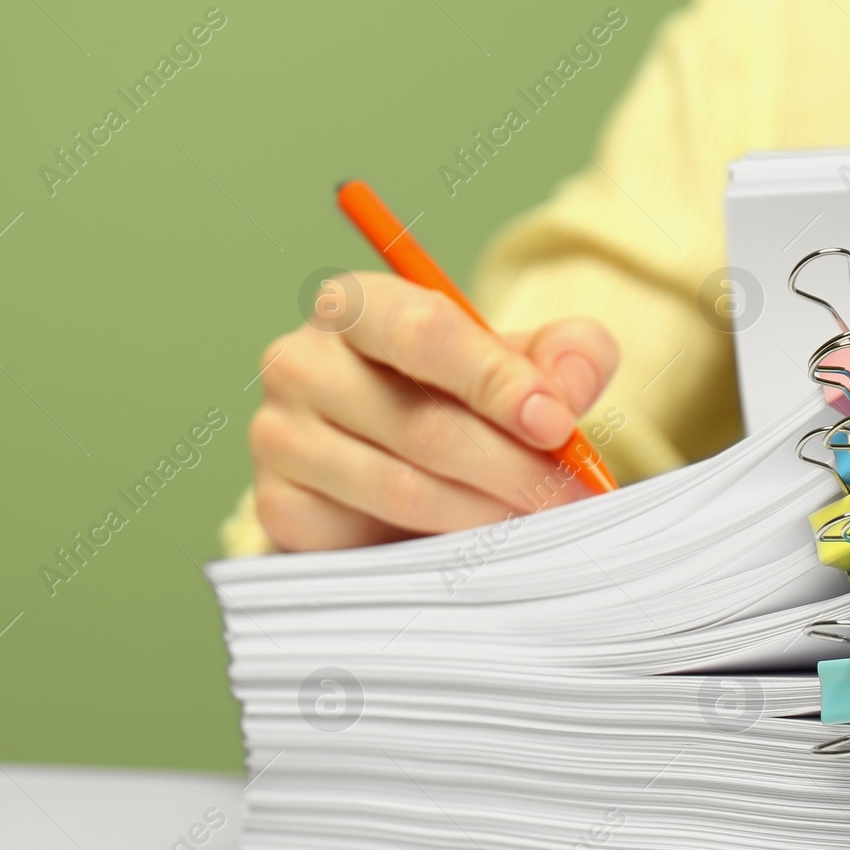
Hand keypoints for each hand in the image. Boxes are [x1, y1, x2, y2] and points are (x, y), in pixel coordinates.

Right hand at [250, 272, 619, 551]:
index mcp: (356, 305)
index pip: (425, 332)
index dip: (498, 381)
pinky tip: (473, 542)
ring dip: (482, 512)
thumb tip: (570, 384)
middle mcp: (300, 361)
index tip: (556, 424)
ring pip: (399, 486)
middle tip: (568, 494)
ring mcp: (279, 435)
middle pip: (419, 422)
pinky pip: (365, 534)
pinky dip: (434, 543)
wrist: (391, 468)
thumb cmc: (454, 399)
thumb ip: (564, 355)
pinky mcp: (279, 505)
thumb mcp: (517, 364)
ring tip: (535, 521)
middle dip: (510, 465)